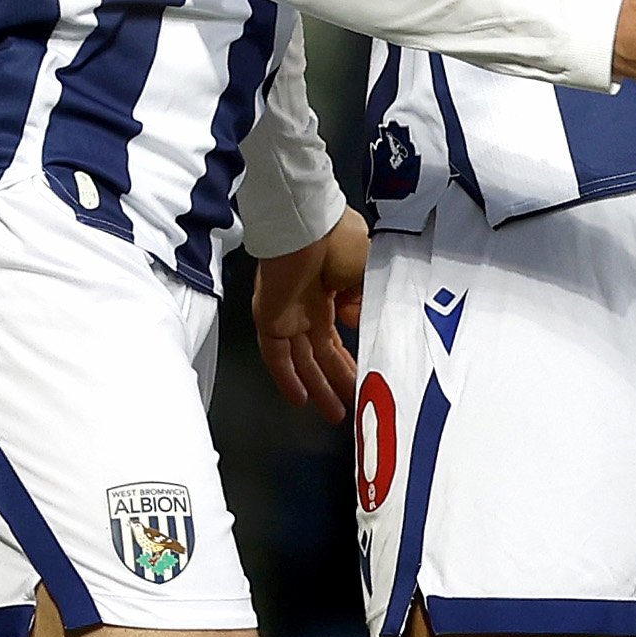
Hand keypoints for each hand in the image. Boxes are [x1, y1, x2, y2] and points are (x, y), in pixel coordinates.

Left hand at [254, 209, 371, 422]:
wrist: (308, 223)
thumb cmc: (337, 237)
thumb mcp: (364, 270)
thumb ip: (360, 300)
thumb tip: (356, 321)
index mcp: (328, 293)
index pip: (336, 336)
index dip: (348, 360)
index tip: (365, 378)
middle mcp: (306, 307)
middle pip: (320, 355)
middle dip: (336, 381)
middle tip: (353, 406)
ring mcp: (287, 315)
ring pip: (301, 361)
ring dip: (318, 388)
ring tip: (335, 413)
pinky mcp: (270, 319)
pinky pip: (275, 356)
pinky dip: (286, 379)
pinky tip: (300, 401)